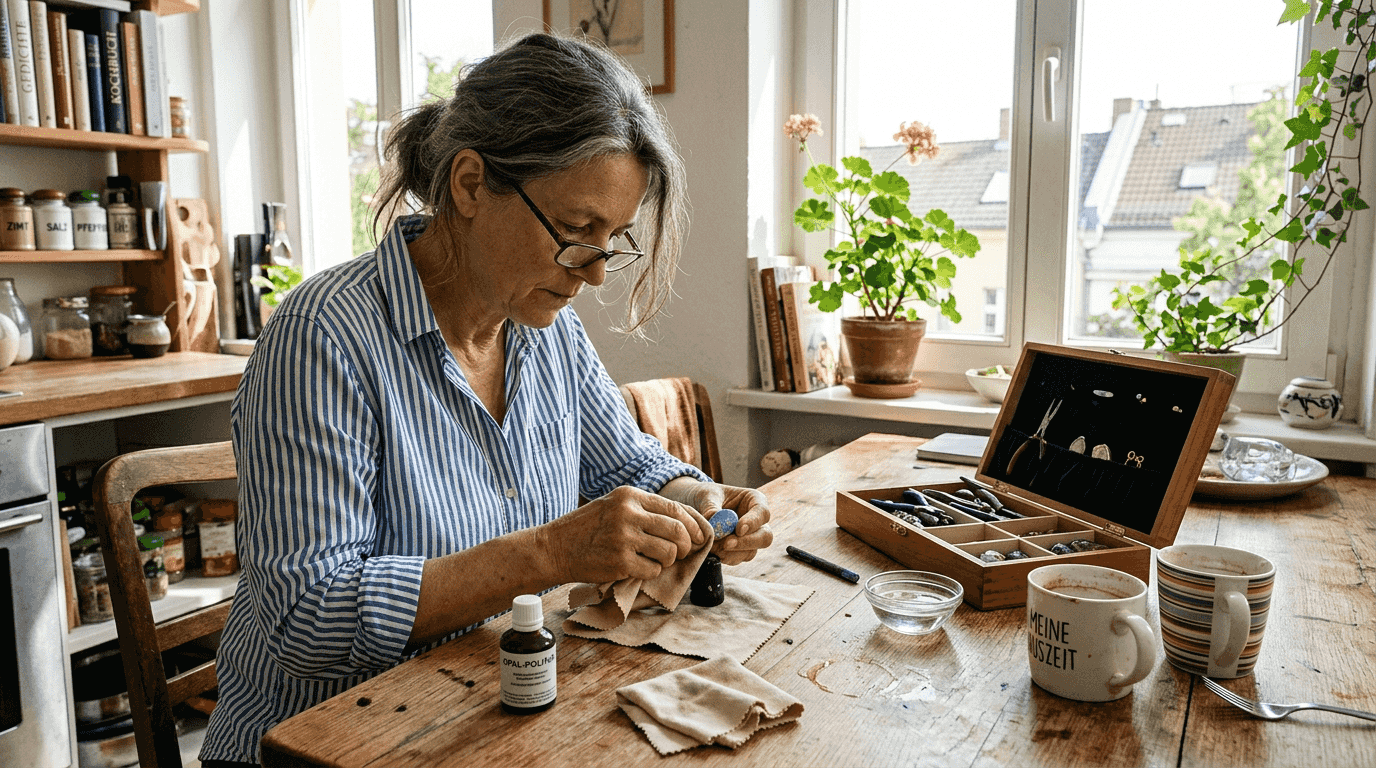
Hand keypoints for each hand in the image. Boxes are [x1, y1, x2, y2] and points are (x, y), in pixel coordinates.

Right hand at [537, 486, 708, 583]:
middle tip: (682, 553)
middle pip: (678, 531)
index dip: (693, 525)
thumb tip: (683, 522)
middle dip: (686, 545)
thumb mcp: (613, 505)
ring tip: (654, 560)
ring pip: (669, 552)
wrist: (554, 548)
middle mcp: (629, 514)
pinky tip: (637, 568)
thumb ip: (643, 509)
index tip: (700, 536)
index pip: (675, 509)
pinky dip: (651, 572)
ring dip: (668, 560)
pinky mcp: (620, 562)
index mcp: (630, 496)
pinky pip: (653, 570)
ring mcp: (624, 538)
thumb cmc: (586, 528)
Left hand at [659, 478, 772, 565]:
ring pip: (751, 552)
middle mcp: (756, 521)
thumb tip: (714, 518)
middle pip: (765, 537)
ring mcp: (749, 538)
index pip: (762, 513)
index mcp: (754, 500)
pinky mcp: (739, 551)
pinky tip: (712, 550)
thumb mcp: (707, 495)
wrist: (697, 508)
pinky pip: (738, 559)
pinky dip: (725, 557)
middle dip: (746, 543)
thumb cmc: (706, 496)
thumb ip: (711, 506)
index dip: (753, 523)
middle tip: (727, 544)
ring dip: (731, 552)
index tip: (738, 530)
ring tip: (711, 545)